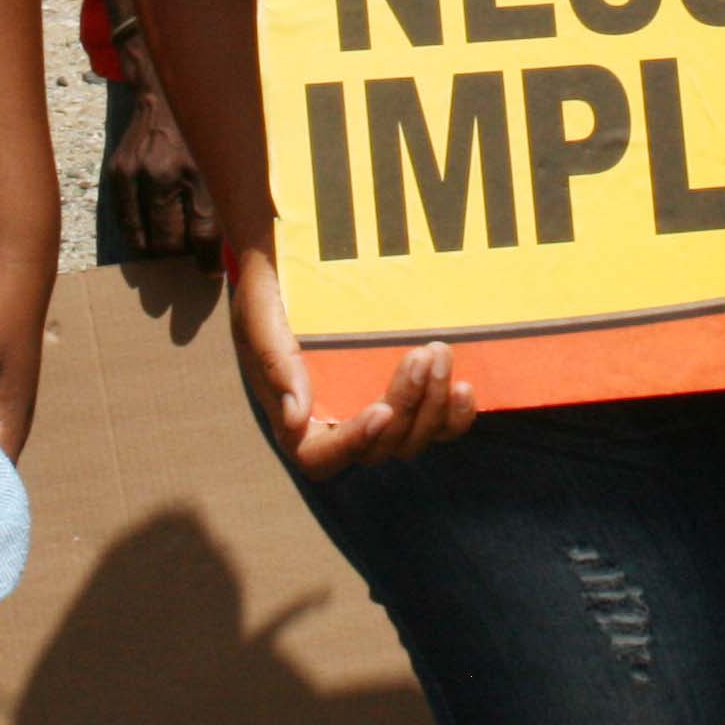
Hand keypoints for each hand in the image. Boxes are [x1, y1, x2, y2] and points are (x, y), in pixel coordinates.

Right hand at [103, 87, 219, 262]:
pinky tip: (148, 233)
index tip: (208, 270)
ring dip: (159, 248)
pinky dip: (137, 235)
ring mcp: (138, 174)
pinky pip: (125, 222)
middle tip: (188, 254)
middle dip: (181, 256)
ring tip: (169, 244)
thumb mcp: (232, 157)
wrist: (167, 88)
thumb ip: (236, 198)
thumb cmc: (208, 125)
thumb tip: (239, 243)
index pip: (204, 236)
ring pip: (146, 239)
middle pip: (171, 243)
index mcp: (203, 170)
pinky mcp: (118, 172)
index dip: (207, 262)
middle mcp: (168, 173)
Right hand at [227, 239, 472, 478]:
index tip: (382, 409)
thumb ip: (277, 365)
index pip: (321, 457)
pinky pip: (436, 426)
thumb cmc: (270, 294)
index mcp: (296, 420)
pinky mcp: (406, 400)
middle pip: (380, 447)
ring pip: (412, 439)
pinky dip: (455, 416)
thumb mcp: (261, 319)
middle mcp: (337, 427)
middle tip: (424, 353)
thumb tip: (297, 419)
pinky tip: (464, 386)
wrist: (293, 267)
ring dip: (434, 405)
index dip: (355, 442)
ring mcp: (375, 415)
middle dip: (406, 404)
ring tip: (441, 353)